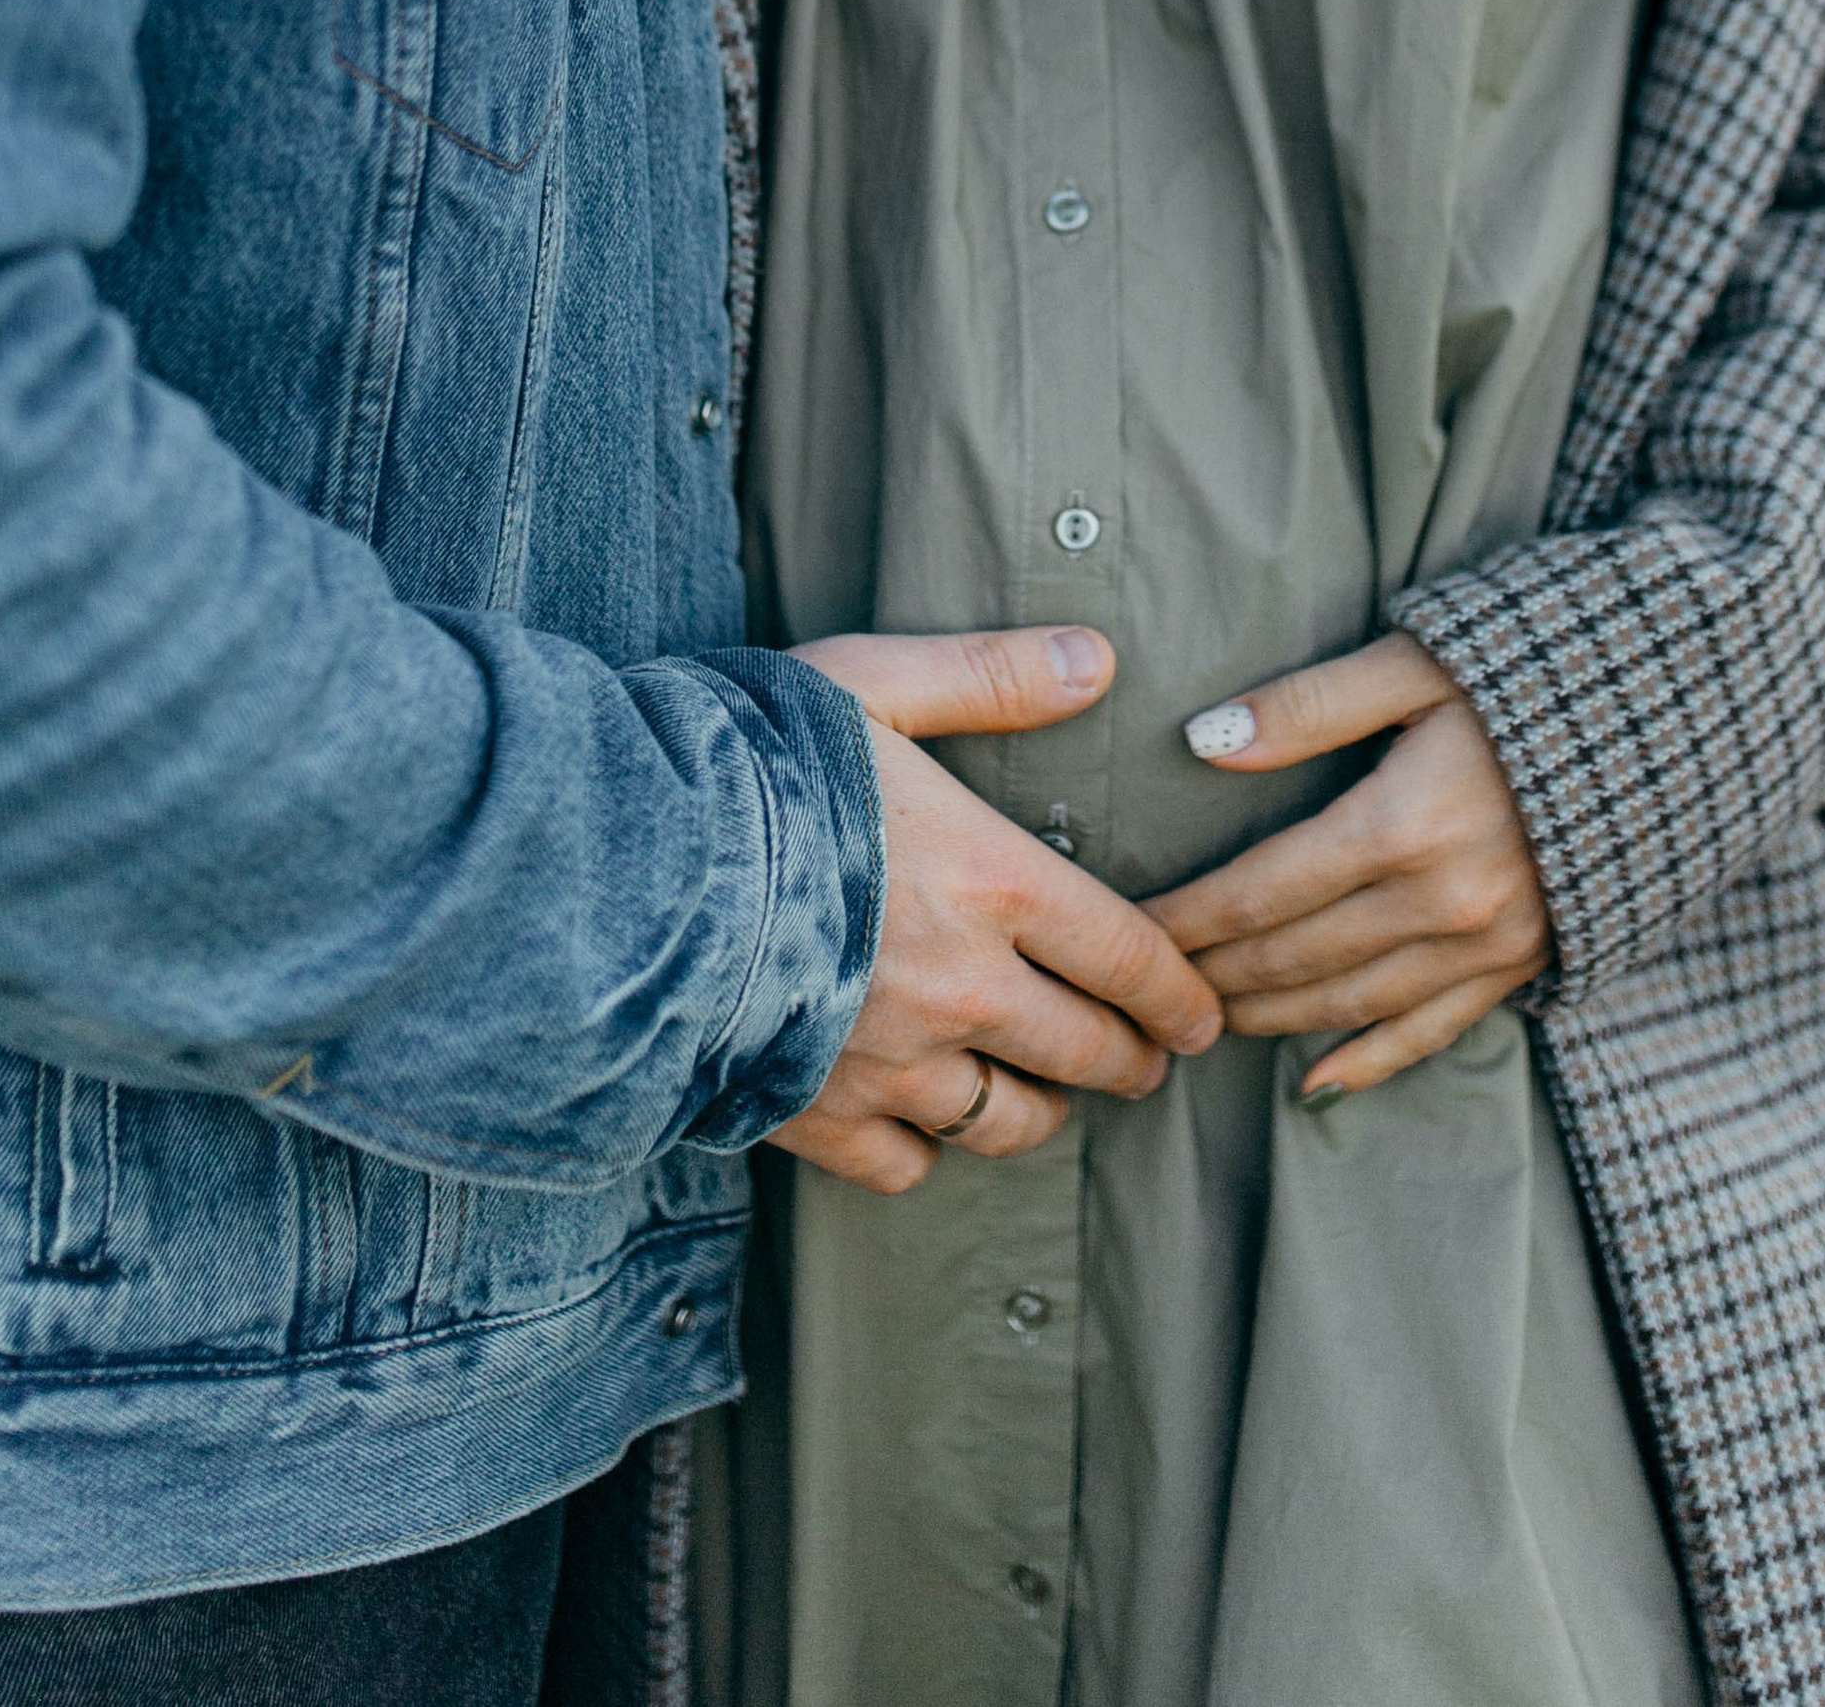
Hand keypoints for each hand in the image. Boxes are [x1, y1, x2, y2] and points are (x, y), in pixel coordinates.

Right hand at [773, 628, 1223, 1195]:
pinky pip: (909, 1165)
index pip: (1128, 957)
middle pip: (1088, 1053)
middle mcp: (962, 988)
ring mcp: (892, 1064)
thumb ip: (991, 677)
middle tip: (1144, 1060)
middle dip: (1132, 1060)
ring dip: (1041, 1111)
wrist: (620, 870)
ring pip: (1009, 1122)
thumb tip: (1097, 659)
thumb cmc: (749, 761)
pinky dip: (925, 1150)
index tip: (1205, 1019)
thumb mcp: (874, 683)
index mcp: (992, 883)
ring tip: (1044, 1094)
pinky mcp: (821, 1117)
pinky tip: (923, 1121)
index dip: (1181, 996)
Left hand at [1145, 632, 1551, 1105]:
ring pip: (1347, 1004)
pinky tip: (1315, 1081)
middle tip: (1144, 985)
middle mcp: (1439, 904)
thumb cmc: (1531, 669)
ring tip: (1204, 1021)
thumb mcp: (1416, 662)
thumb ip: (1307, 706)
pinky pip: (1430, 1033)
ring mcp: (1487, 945)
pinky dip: (1367, 1061)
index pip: (1258, 892)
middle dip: (1210, 974)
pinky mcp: (1524, 964)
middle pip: (1291, 958)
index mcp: (1400, 827)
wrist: (1674, 714)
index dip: (1186, 918)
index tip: (1129, 927)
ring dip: (1268, 1017)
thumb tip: (1201, 742)